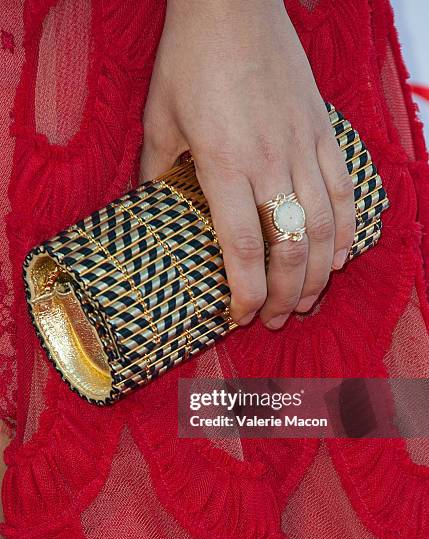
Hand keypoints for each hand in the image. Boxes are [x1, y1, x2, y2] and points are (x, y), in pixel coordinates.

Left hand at [140, 0, 354, 328]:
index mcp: (223, 163)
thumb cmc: (191, 59)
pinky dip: (346, 229)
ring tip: (310, 300)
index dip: (247, 292)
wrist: (234, 4)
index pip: (241, 247)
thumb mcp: (160, 118)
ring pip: (324, 227)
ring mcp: (303, 146)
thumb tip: (147, 209)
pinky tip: (340, 255)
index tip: (243, 317)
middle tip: (279, 321)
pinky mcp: (324, 131)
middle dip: (287, 295)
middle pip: (289, 248)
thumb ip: (157, 172)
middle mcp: (270, 161)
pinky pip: (345, 190)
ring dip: (320, 274)